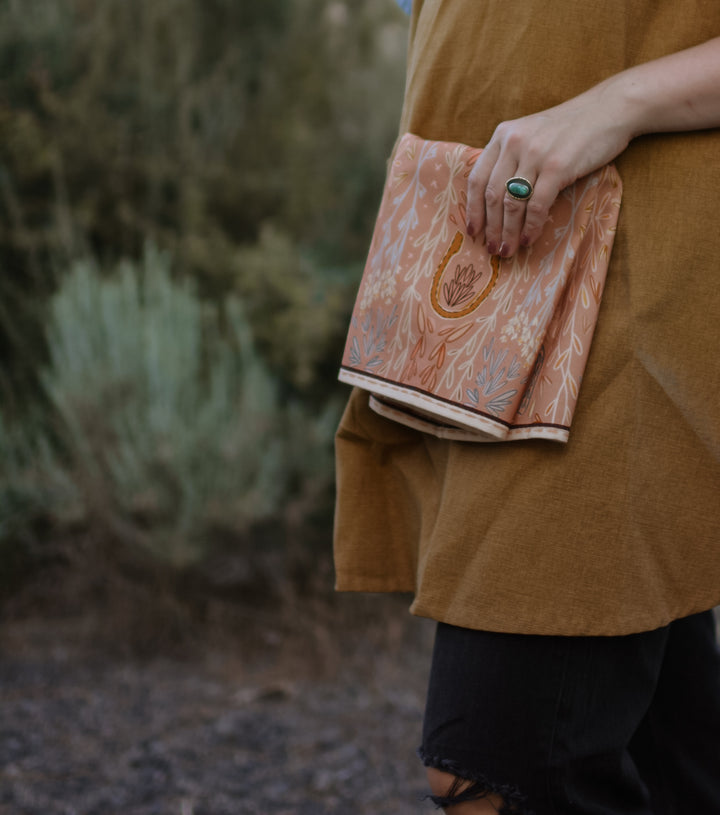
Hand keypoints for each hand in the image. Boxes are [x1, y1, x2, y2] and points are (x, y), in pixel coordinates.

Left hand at [465, 86, 632, 257]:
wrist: (610, 109)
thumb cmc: (571, 129)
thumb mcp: (531, 135)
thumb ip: (511, 158)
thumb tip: (494, 201)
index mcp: (502, 135)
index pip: (477, 178)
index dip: (472, 209)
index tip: (472, 232)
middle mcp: (514, 143)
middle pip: (493, 195)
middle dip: (490, 228)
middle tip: (492, 249)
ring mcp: (535, 154)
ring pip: (512, 203)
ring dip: (508, 232)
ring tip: (508, 251)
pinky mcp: (557, 166)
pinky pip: (536, 206)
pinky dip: (531, 227)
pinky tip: (529, 240)